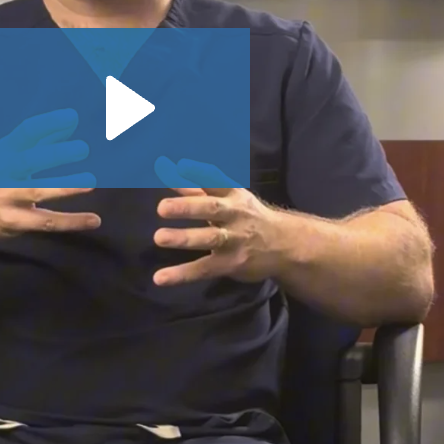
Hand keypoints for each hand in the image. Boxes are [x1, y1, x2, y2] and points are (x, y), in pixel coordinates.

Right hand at [0, 108, 100, 241]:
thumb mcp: (6, 153)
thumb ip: (38, 140)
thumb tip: (69, 123)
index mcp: (5, 152)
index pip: (26, 132)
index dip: (48, 123)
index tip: (72, 117)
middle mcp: (5, 173)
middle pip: (31, 160)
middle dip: (56, 154)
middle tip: (83, 149)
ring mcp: (8, 198)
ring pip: (38, 192)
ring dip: (65, 187)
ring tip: (91, 182)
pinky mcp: (15, 221)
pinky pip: (46, 222)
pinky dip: (71, 222)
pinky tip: (94, 220)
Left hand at [152, 155, 281, 286]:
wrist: (285, 245)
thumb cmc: (246, 216)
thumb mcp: (227, 198)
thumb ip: (195, 187)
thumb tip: (165, 168)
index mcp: (232, 195)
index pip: (216, 181)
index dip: (198, 173)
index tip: (180, 166)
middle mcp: (234, 215)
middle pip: (211, 209)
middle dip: (187, 207)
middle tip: (162, 208)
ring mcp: (234, 240)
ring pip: (210, 238)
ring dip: (184, 238)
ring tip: (159, 237)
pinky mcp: (231, 264)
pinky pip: (205, 269)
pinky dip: (182, 274)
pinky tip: (161, 278)